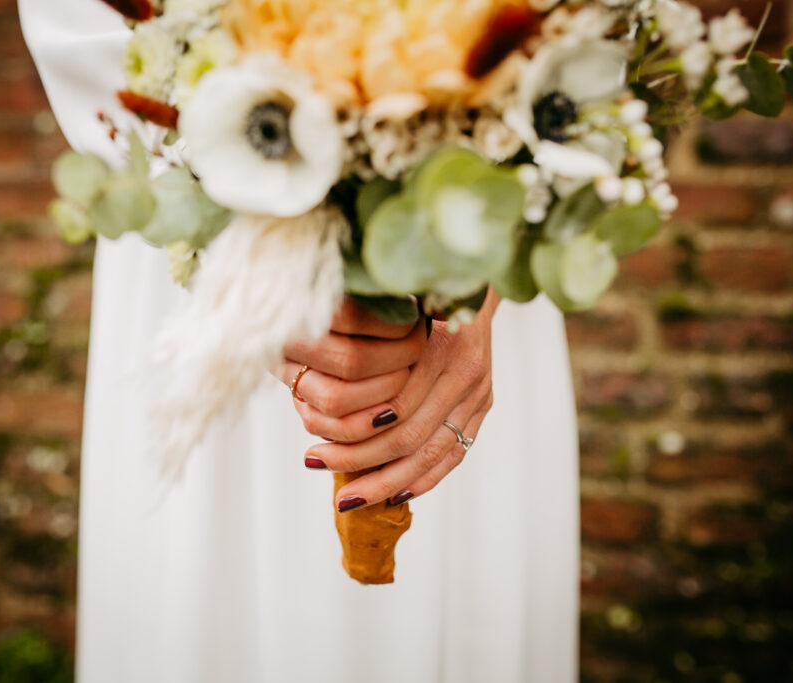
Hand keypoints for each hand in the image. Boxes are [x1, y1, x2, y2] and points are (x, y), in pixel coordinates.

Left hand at [282, 291, 497, 512]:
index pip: (394, 412)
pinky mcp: (484, 403)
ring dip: (389, 481)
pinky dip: (427, 478)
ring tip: (351, 498)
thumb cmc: (415, 292)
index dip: (351, 440)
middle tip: (323, 477)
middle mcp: (465, 372)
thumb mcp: (388, 308)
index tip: (312, 453)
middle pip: (410, 437)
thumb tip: (308, 392)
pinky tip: (398, 495)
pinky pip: (456, 452)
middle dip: (362, 465)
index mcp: (440, 347)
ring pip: (433, 453)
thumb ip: (362, 346)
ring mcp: (479, 391)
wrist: (472, 277)